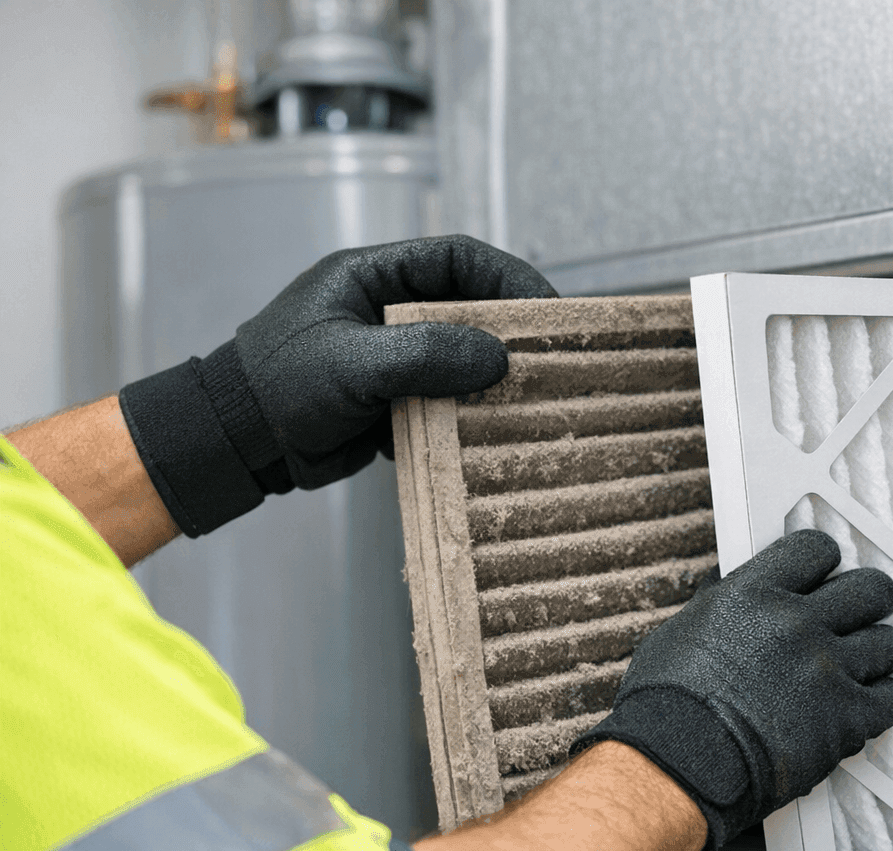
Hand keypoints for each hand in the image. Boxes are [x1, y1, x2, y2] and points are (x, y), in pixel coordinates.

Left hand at [118, 235, 554, 535]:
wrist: (235, 445)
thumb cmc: (276, 387)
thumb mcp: (353, 363)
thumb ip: (425, 355)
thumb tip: (499, 358)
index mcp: (373, 277)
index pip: (457, 259)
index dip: (508, 277)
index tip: (548, 307)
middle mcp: (390, 312)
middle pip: (470, 310)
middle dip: (510, 333)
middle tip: (554, 358)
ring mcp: (395, 358)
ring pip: (463, 359)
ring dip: (494, 380)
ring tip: (533, 399)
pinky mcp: (397, 401)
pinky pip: (448, 401)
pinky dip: (472, 416)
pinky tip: (494, 433)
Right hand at [573, 530, 892, 850]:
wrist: (676, 767)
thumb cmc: (665, 707)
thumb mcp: (680, 633)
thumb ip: (719, 605)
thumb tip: (727, 586)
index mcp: (752, 594)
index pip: (816, 549)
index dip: (826, 564)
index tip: (825, 579)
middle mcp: (796, 623)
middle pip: (869, 589)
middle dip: (868, 603)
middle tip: (859, 620)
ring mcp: (826, 669)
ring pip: (890, 643)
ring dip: (879, 655)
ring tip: (864, 669)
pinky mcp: (846, 718)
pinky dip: (884, 702)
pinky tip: (866, 707)